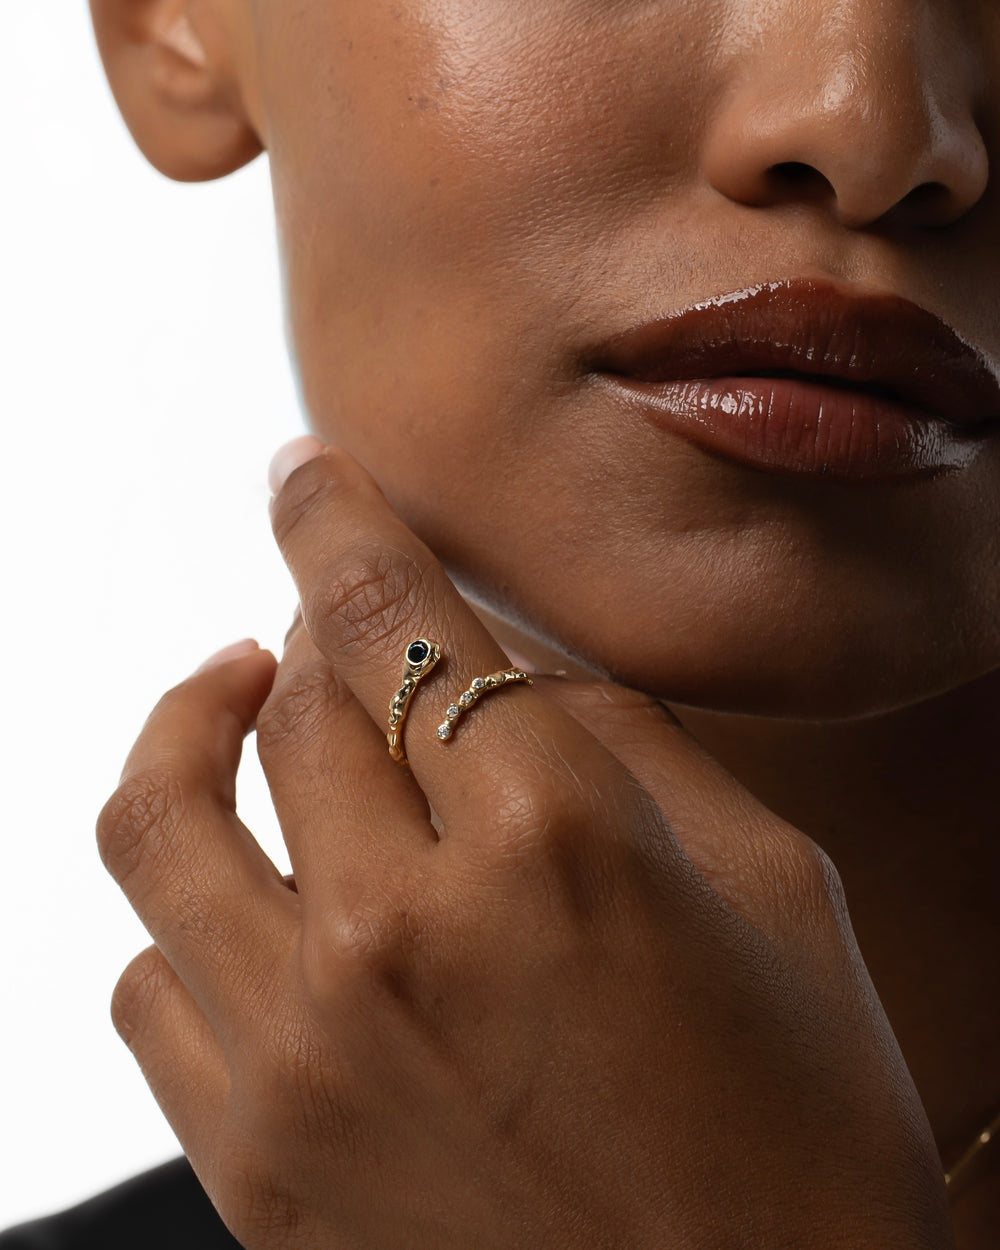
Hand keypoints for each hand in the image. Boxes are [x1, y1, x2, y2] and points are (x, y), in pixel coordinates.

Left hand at [98, 442, 953, 1248]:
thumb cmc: (800, 1135)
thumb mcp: (772, 891)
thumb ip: (627, 741)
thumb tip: (506, 658)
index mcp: (555, 840)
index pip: (391, 611)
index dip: (332, 516)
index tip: (303, 473)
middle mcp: (403, 933)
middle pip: (289, 699)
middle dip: (305, 628)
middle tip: (334, 621)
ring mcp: (305, 1054)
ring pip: (157, 820)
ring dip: (187, 729)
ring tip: (227, 699)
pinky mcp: (253, 1162)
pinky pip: (143, 984)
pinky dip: (179, 908)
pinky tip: (239, 893)